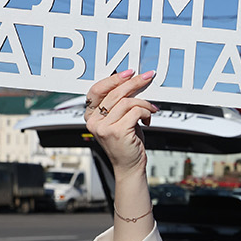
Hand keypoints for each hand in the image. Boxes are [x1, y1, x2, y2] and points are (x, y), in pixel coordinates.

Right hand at [87, 62, 156, 185]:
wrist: (129, 167)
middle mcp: (94, 122)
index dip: (113, 79)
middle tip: (147, 77)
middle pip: (115, 93)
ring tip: (150, 110)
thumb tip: (131, 83)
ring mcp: (104, 127)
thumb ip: (119, 104)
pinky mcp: (117, 132)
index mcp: (91, 116)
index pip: (97, 90)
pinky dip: (146, 113)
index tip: (129, 73)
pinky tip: (148, 120)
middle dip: (134, 83)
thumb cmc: (125, 143)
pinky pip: (135, 111)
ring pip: (127, 102)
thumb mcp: (118, 120)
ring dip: (143, 104)